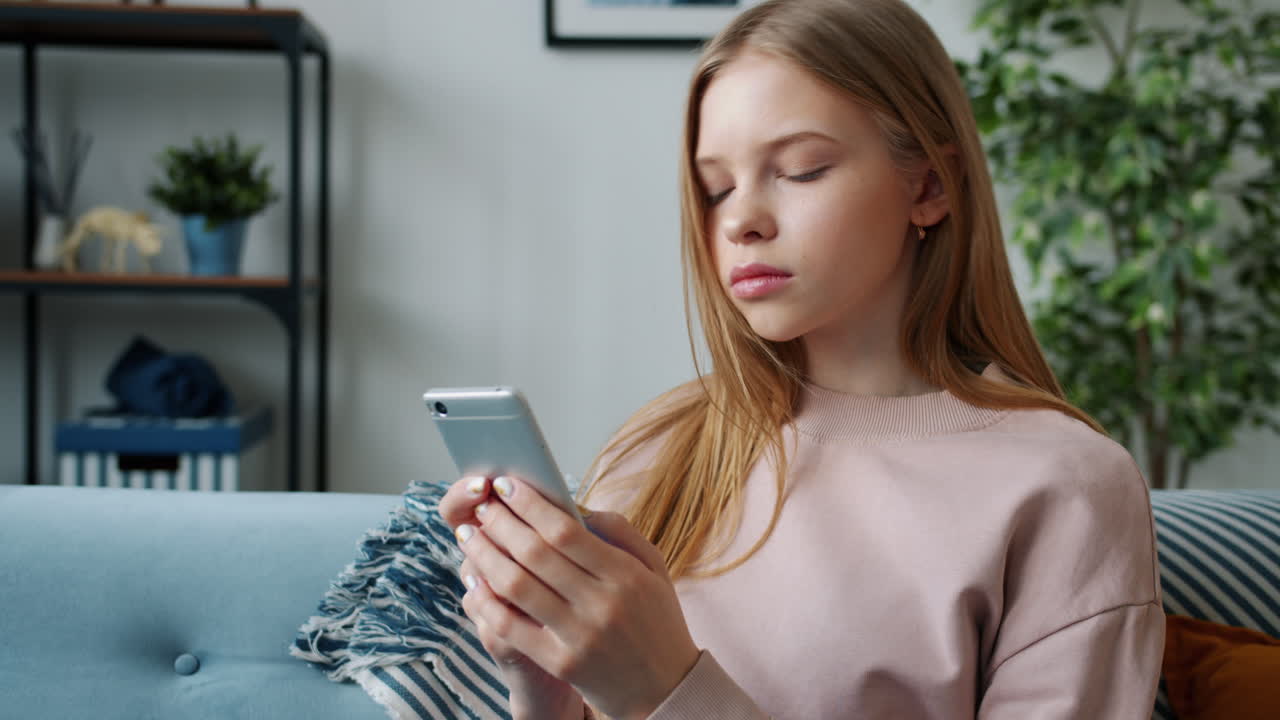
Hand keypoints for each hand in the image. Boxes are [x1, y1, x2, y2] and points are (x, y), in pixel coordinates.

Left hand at [452, 474, 700, 719]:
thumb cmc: (656, 620)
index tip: (507, 485)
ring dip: (485, 556)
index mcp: (625, 574)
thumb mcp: (654, 569)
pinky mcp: (560, 664)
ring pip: (516, 586)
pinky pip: (510, 627)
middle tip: (482, 506)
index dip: (529, 505)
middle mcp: (602, 603)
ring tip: (471, 537)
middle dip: (500, 523)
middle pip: (535, 553)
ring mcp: (579, 636)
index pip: (565, 531)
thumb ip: (621, 532)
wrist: (665, 688)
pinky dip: (487, 601)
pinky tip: (474, 582)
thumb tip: (575, 506)